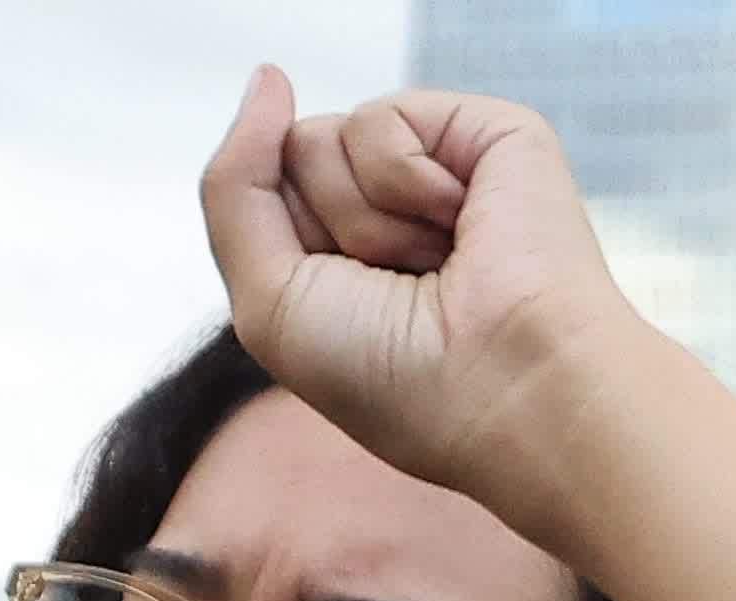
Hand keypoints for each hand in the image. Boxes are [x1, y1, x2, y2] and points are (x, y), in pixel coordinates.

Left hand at [199, 67, 642, 524]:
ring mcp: (433, 170)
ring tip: (434, 265)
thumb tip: (267, 77)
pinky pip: (380, 119)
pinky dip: (405, 185)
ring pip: (322, 137)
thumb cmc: (392, 379)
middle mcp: (385, 212)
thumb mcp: (267, 302)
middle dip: (325, 232)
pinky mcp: (480, 134)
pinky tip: (460, 227)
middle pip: (288, 161)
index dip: (284, 253)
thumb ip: (232, 187)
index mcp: (338, 260)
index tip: (345, 311)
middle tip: (393, 288)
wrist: (503, 389)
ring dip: (367, 222)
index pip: (259, 199)